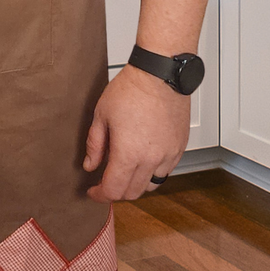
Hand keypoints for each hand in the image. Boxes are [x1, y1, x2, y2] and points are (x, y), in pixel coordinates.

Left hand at [82, 65, 189, 201]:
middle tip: (104, 182)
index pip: (113, 189)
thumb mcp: (101, 115)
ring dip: (135, 185)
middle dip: (115, 191)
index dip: (100, 195)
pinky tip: (141, 161)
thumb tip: (90, 165)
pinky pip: (165, 172)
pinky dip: (151, 173)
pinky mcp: (179, 148)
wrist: (160, 75)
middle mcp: (151, 159)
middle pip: (132, 192)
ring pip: (150, 185)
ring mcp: (168, 155)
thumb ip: (95, 145)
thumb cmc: (131, 90)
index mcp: (129, 153)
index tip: (92, 191)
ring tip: (123, 172)